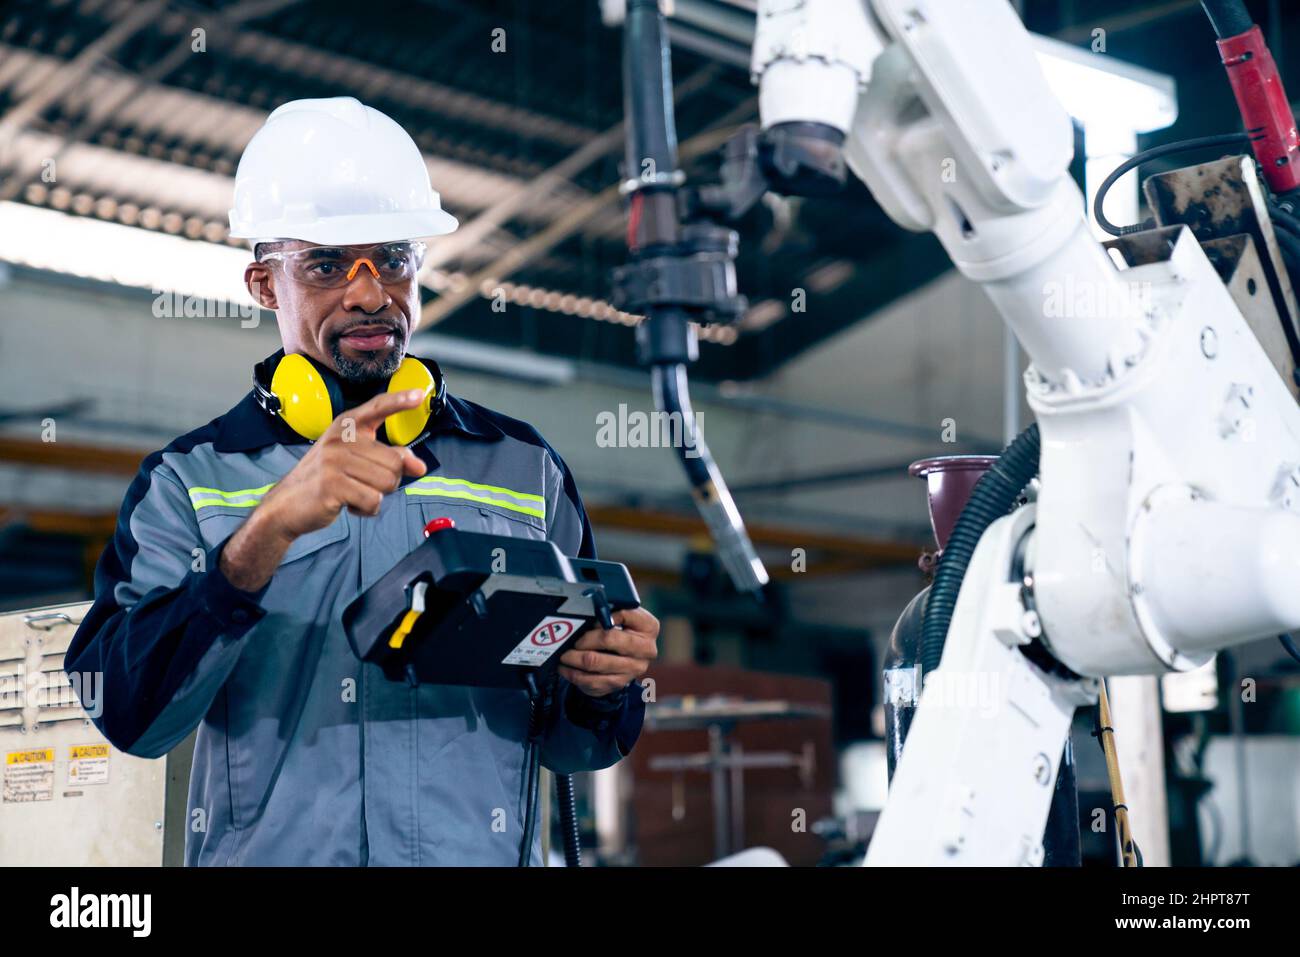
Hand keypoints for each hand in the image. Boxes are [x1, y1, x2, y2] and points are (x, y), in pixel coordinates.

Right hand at [219, 389, 427, 590]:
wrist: (285, 506)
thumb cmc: (325, 482)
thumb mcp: (356, 462)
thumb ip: (388, 460)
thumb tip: (420, 466)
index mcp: (345, 427)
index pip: (377, 407)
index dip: (399, 400)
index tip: (419, 394)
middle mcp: (340, 438)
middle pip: (395, 460)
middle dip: (389, 480)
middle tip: (364, 484)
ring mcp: (334, 460)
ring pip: (387, 482)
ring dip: (377, 496)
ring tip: (353, 493)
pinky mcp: (332, 484)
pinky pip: (373, 501)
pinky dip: (366, 510)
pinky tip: (348, 504)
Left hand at [557, 607, 658, 697]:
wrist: (630, 658)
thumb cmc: (624, 632)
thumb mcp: (625, 616)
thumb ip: (611, 610)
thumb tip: (586, 610)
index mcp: (649, 627)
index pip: (625, 614)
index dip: (603, 615)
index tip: (591, 619)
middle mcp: (646, 649)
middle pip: (608, 638)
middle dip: (585, 638)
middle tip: (572, 639)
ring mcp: (633, 669)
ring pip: (596, 662)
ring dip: (574, 658)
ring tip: (564, 654)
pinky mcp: (620, 684)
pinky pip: (592, 681)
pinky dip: (574, 674)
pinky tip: (566, 668)